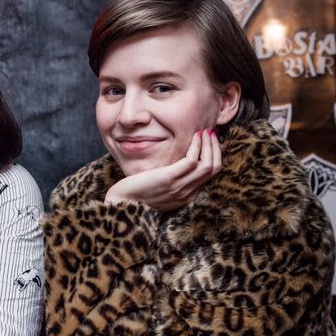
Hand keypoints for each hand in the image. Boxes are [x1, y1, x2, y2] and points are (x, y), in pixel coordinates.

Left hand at [105, 129, 221, 211]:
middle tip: (211, 133)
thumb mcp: (160, 188)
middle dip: (215, 148)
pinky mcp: (168, 179)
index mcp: (186, 196)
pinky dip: (197, 147)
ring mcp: (179, 187)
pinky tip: (194, 137)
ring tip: (205, 132)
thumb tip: (178, 161)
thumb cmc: (136, 194)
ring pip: (208, 165)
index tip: (210, 141)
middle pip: (214, 169)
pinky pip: (191, 161)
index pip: (211, 175)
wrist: (120, 204)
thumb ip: (172, 178)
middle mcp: (187, 193)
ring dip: (209, 145)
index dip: (214, 155)